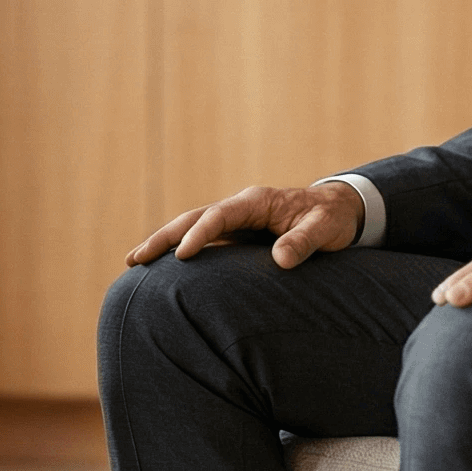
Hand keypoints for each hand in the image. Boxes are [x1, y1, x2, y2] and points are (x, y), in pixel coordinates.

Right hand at [127, 183, 363, 270]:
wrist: (337, 210)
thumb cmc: (332, 218)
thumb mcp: (326, 229)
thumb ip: (304, 241)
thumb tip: (280, 260)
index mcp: (256, 202)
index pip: (218, 216)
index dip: (199, 235)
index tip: (182, 256)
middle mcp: (240, 208)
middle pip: (193, 219)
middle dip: (163, 237)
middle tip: (135, 258)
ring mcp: (236, 221)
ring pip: (191, 228)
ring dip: (164, 243)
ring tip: (134, 261)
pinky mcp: (236, 235)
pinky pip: (202, 241)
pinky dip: (180, 250)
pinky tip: (162, 268)